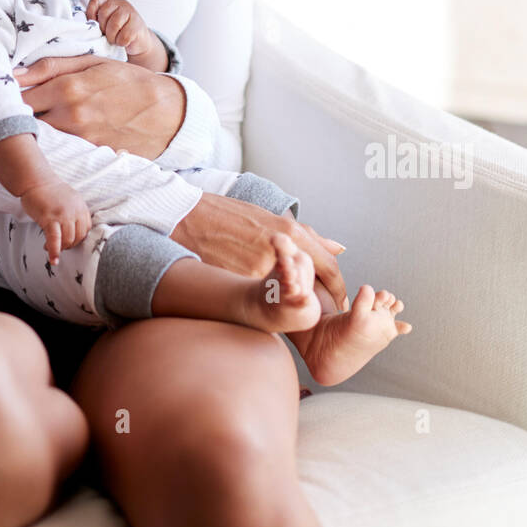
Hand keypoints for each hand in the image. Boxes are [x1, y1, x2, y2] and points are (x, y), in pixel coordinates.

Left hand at [12, 55, 185, 158]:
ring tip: (32, 125)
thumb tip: (15, 73)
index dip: (7, 97)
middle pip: (25, 122)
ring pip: (40, 139)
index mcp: (68, 87)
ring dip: (33, 133)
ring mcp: (80, 139)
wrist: (165, 111)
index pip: (19, 97)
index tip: (2, 96)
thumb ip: (52, 66)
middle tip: (10, 113)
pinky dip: (53, 146)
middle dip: (16, 118)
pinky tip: (53, 140)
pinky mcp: (89, 155)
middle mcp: (70, 115)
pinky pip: (60, 152)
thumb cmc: (127, 81)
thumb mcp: (92, 62)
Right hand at [19, 180, 92, 264]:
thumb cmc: (49, 191)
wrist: (35, 181)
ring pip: (67, 240)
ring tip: (49, 248)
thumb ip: (74, 213)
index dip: (78, 238)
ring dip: (60, 249)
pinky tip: (53, 259)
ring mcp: (63, 214)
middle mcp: (75, 210)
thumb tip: (72, 233)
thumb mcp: (69, 200)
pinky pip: (55, 239)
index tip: (69, 242)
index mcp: (81, 206)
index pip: (86, 229)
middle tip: (58, 246)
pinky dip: (54, 251)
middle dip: (68, 245)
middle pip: (78, 237)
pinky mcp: (49, 218)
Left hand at [86, 0, 152, 56]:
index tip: (95, 25)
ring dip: (112, 37)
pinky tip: (124, 42)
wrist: (139, 42)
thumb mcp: (106, 24)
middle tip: (108, 35)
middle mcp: (121, 4)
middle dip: (103, 29)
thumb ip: (97, 21)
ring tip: (115, 39)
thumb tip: (86, 26)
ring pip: (114, 25)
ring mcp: (131, 13)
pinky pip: (123, 36)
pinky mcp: (137, 25)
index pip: (95, 1)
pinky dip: (121, 43)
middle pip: (103, 14)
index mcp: (110, 2)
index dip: (90, 14)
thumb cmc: (119, 33)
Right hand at [170, 193, 348, 312]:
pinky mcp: (241, 281)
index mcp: (290, 231)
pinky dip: (266, 302)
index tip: (339, 299)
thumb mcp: (268, 217)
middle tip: (319, 311)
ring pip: (286, 295)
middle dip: (316, 300)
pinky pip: (261, 298)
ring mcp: (260, 268)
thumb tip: (338, 248)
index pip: (328, 266)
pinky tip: (262, 303)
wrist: (188, 217)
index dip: (338, 287)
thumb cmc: (228, 214)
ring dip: (291, 302)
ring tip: (290, 307)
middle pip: (310, 285)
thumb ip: (306, 235)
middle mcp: (280, 250)